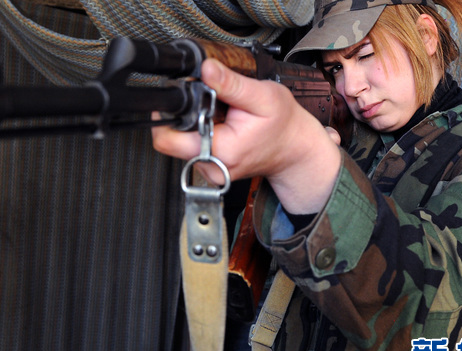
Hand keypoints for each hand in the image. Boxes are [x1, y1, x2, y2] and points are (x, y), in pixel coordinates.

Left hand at [152, 59, 342, 213]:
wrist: (295, 149)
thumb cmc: (283, 124)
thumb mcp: (262, 96)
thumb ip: (231, 84)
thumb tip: (207, 69)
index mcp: (221, 150)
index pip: (168, 140)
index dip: (166, 115)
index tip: (179, 97)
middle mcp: (211, 167)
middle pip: (171, 139)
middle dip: (184, 116)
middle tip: (208, 103)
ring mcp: (210, 171)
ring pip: (181, 143)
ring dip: (194, 124)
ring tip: (219, 115)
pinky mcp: (211, 169)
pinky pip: (193, 148)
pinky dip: (202, 133)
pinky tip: (221, 126)